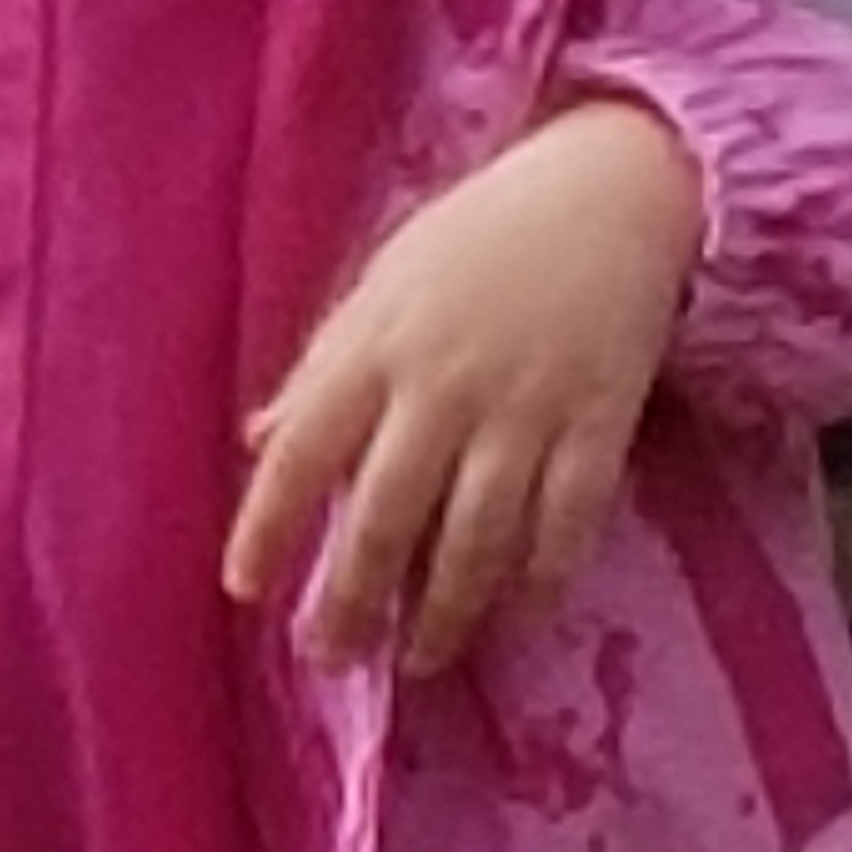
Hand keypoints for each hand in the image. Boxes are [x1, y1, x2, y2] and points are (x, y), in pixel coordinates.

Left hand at [223, 99, 703, 678]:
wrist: (608, 193)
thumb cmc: (477, 236)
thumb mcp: (380, 285)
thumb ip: (324, 368)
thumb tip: (262, 441)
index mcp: (375, 345)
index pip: (303, 450)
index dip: (268, 524)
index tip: (243, 588)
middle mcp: (441, 388)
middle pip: (385, 516)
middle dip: (351, 598)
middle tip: (329, 656)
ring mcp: (524, 413)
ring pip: (474, 540)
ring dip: (443, 612)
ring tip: (420, 659)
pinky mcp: (598, 429)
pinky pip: (565, 528)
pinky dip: (541, 585)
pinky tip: (518, 623)